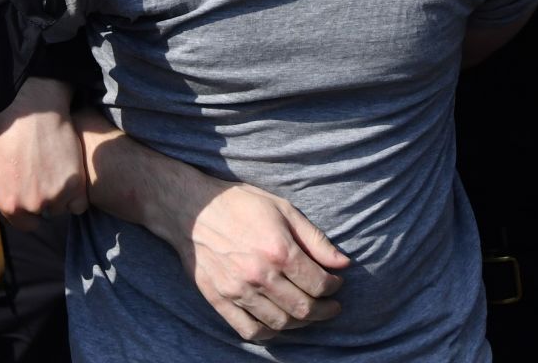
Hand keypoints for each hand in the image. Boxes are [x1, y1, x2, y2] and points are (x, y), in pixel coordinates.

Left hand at [0, 77, 85, 229]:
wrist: (33, 112)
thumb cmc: (6, 134)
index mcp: (10, 204)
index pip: (24, 225)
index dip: (28, 211)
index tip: (32, 198)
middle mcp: (33, 205)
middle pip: (44, 215)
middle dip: (43, 202)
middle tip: (43, 179)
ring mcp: (56, 196)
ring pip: (62, 208)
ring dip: (60, 197)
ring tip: (56, 173)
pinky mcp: (76, 184)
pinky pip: (79, 204)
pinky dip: (77, 196)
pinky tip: (70, 179)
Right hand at [170, 179, 349, 341]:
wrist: (193, 209)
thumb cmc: (241, 204)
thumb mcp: (284, 210)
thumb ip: (315, 240)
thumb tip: (344, 263)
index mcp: (279, 251)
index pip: (318, 284)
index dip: (333, 288)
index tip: (336, 284)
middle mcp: (260, 275)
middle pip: (303, 309)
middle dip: (324, 311)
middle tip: (331, 307)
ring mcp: (238, 291)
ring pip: (279, 323)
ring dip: (300, 324)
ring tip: (308, 314)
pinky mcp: (219, 300)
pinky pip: (249, 331)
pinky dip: (268, 333)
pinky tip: (277, 324)